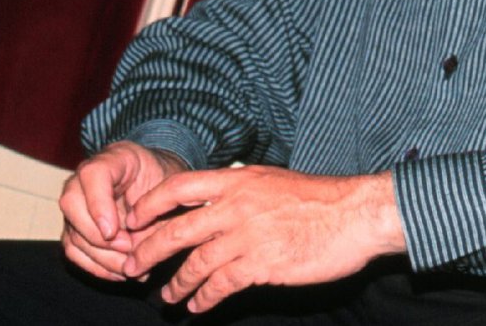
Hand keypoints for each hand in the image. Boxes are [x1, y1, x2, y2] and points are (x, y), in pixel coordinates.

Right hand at [59, 141, 187, 280]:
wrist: (156, 182)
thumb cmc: (163, 180)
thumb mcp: (168, 184)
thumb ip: (156, 208)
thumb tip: (139, 244)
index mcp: (112, 159)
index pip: (92, 174)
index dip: (98, 205)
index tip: (113, 231)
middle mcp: (85, 179)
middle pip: (71, 205)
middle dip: (98, 237)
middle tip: (127, 248)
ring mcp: (77, 204)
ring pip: (72, 233)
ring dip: (101, 257)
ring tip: (131, 267)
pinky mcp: (75, 227)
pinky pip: (74, 251)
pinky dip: (96, 266)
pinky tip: (120, 272)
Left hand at [122, 166, 405, 312]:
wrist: (355, 215)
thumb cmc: (320, 199)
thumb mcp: (275, 181)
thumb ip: (244, 190)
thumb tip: (220, 199)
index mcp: (238, 180)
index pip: (179, 186)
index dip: (150, 203)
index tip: (134, 219)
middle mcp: (236, 205)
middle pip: (176, 230)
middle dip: (147, 251)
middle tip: (131, 267)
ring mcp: (247, 236)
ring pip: (194, 263)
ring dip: (176, 282)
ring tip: (167, 296)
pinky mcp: (261, 264)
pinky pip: (220, 285)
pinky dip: (203, 298)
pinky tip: (197, 306)